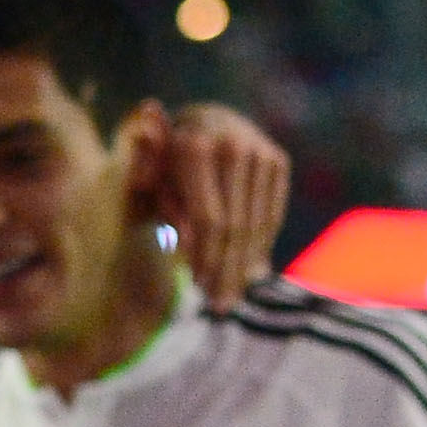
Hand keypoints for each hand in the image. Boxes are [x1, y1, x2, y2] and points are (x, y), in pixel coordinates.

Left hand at [158, 102, 289, 311]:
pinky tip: (248, 271)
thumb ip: (156, 199)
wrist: (202, 122)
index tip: (196, 285)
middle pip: (236, 226)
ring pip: (257, 225)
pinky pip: (273, 215)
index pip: (209, 219)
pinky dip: (260, 245)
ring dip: (245, 266)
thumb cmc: (164, 162)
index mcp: (196, 146)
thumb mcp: (147, 176)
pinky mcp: (279, 161)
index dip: (205, 256)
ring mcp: (261, 152)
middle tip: (219, 304)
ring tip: (230, 296)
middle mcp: (234, 144)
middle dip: (226, 269)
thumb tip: (184, 238)